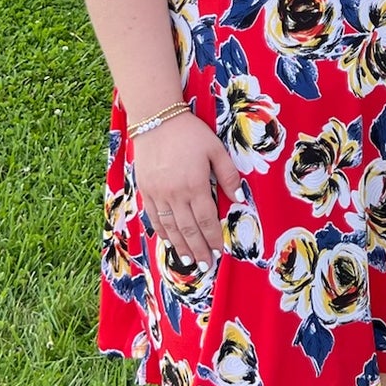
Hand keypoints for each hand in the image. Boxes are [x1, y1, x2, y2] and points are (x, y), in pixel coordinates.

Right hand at [132, 113, 243, 271]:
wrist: (156, 119)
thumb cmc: (190, 133)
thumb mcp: (216, 149)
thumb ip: (228, 175)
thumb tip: (240, 199)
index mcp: (195, 184)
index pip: (206, 220)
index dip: (213, 238)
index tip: (219, 252)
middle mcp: (175, 194)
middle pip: (188, 229)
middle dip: (198, 250)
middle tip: (205, 266)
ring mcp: (158, 193)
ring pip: (171, 227)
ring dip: (180, 247)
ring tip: (188, 261)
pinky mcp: (146, 190)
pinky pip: (154, 217)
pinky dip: (163, 232)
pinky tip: (169, 242)